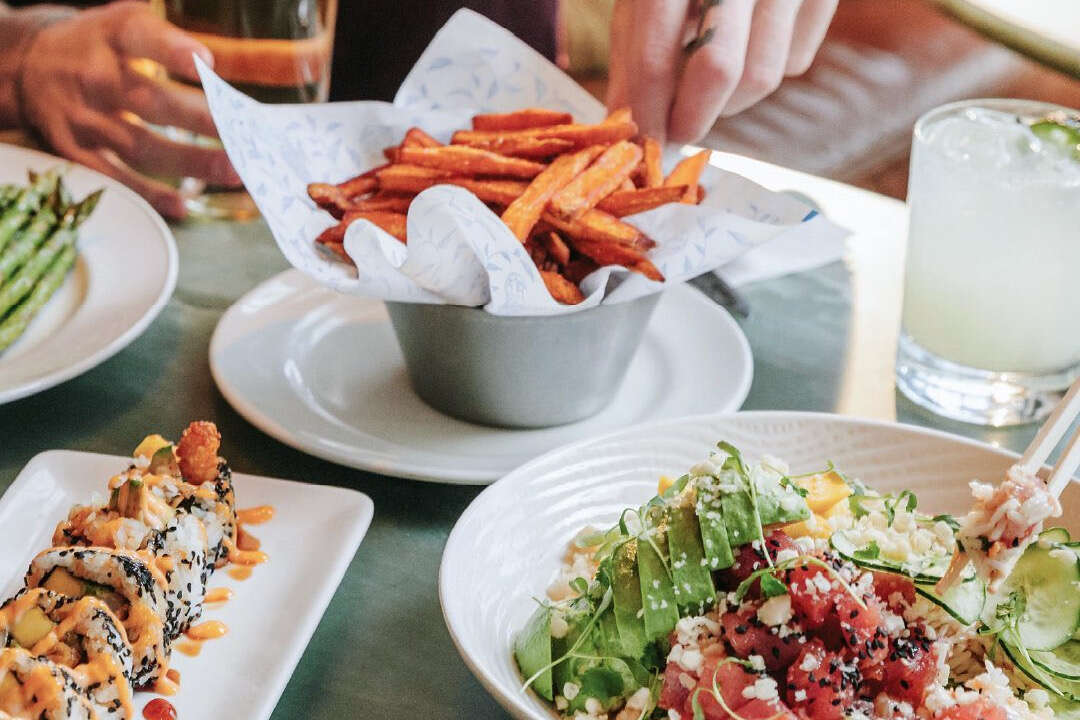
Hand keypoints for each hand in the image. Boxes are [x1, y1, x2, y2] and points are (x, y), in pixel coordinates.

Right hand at [17, 1, 239, 218]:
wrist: (25, 66)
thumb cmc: (96, 46)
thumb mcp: (122, 24)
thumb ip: (168, 43)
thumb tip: (224, 80)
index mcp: (109, 37)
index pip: (138, 37)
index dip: (171, 49)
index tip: (206, 63)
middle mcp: (93, 77)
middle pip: (151, 101)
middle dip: (200, 119)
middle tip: (242, 134)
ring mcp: (83, 118)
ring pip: (141, 145)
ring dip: (190, 161)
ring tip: (233, 172)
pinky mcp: (74, 151)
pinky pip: (115, 177)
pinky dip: (149, 194)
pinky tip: (182, 205)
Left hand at [607, 0, 837, 143]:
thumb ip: (634, 48)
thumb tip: (625, 119)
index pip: (656, 52)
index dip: (648, 109)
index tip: (642, 143)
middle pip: (718, 72)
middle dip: (693, 118)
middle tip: (677, 132)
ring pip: (762, 77)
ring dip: (729, 100)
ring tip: (710, 80)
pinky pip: (796, 63)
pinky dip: (767, 69)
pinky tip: (752, 42)